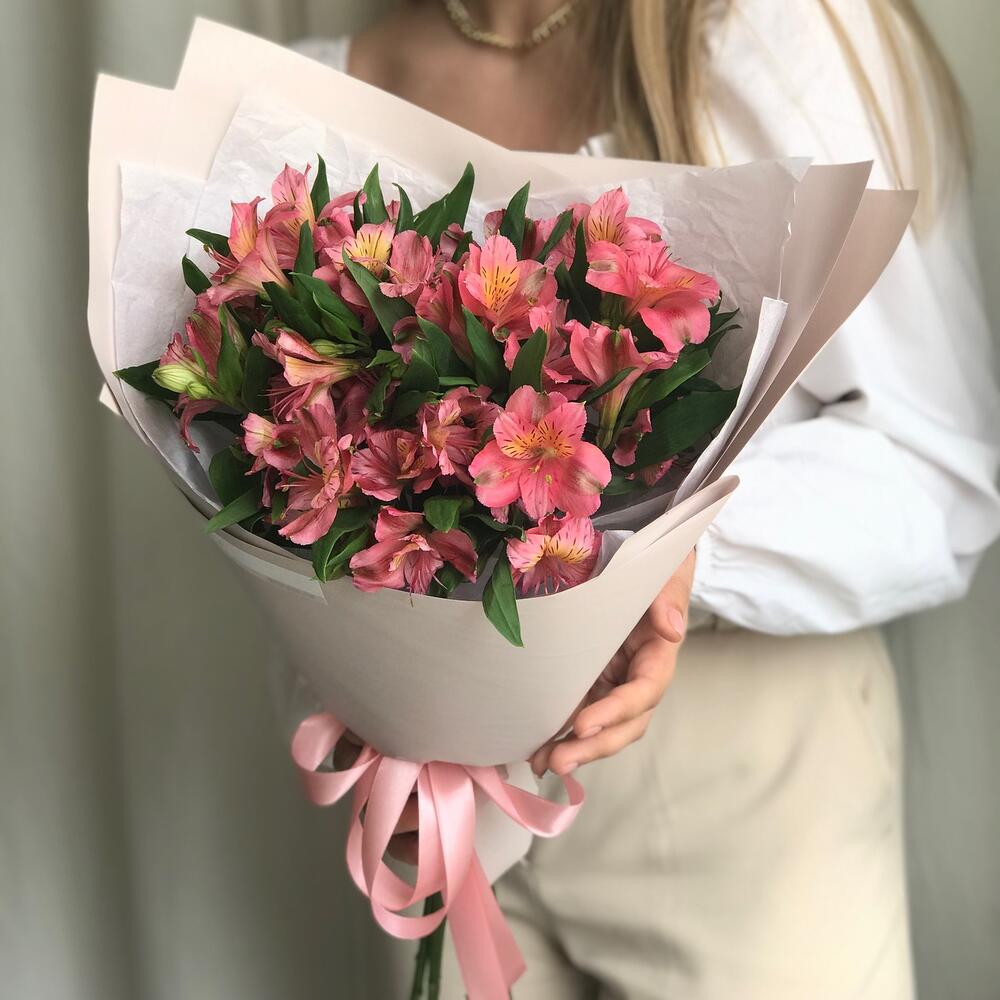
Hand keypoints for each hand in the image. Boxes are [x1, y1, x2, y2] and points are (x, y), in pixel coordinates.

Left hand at [529, 548, 695, 777]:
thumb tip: (672, 627)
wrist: (635, 559)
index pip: (643, 692)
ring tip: (540, 764)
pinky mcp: (590, 680)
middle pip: (623, 724)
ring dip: (573, 749)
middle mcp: (636, 676)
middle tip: (558, 761)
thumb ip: (668, 595)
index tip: (583, 724)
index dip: (615, 712)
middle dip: (593, 746)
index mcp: (658, 655)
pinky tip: (535, 750)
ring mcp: (612, 681)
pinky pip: (578, 712)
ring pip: (600, 727)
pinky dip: (560, 733)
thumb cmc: (652, 566)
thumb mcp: (665, 572)